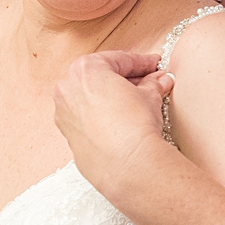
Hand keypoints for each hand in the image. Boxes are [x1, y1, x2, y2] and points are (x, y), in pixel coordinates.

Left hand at [51, 49, 176, 197]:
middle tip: (150, 82)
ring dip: (113, 98)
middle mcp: (67, 88)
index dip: (142, 63)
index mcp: (85, 69)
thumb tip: (160, 81)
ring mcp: (64, 113)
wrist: (128, 165)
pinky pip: (86, 118)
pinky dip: (103, 116)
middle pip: (101, 77)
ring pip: (91, 98)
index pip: (119, 60)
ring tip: (139, 103)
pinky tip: (123, 122)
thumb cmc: (134, 126)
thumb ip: (153, 85)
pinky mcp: (68, 136)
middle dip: (127, 79)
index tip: (155, 66)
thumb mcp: (149, 96)